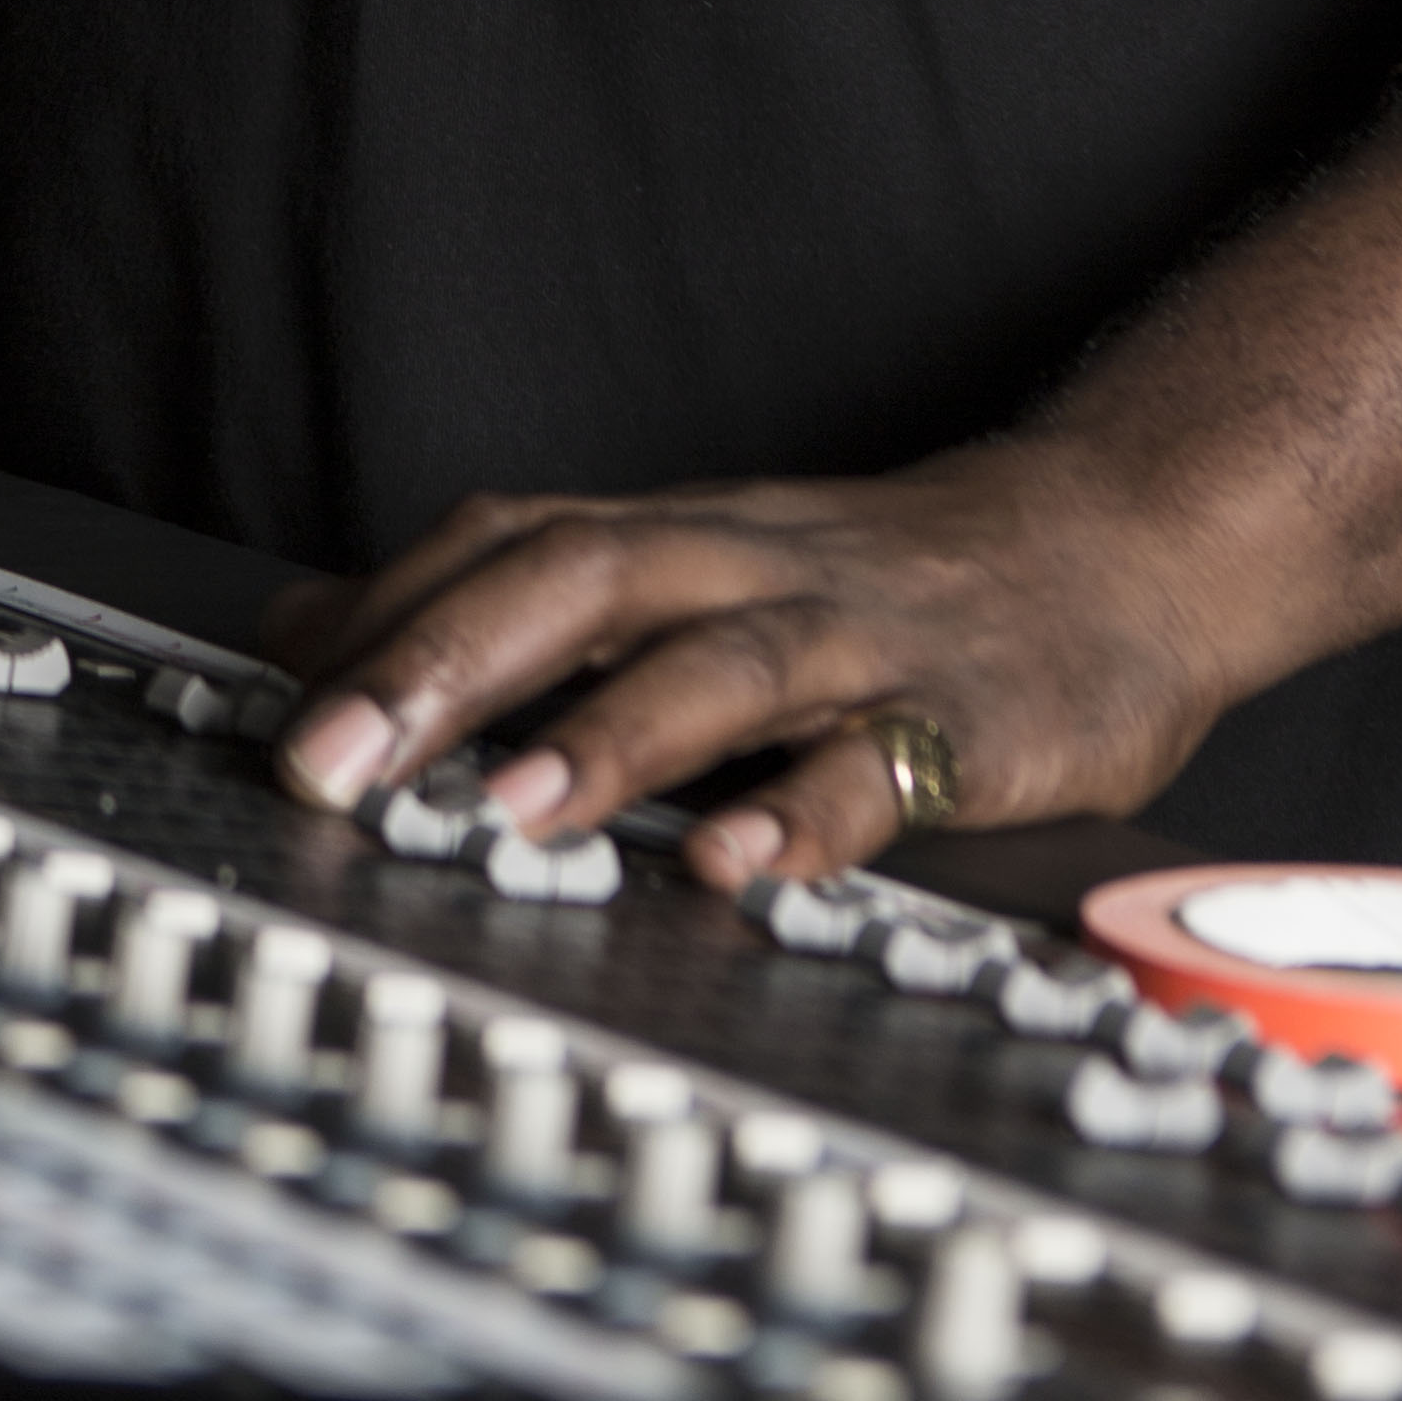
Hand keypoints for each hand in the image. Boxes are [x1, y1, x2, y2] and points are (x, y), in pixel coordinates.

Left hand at [261, 436, 1238, 891]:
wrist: (1122, 543)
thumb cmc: (875, 578)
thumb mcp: (686, 565)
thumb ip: (509, 598)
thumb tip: (302, 632)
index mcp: (676, 538)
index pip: (505, 544)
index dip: (388, 617)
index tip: (279, 709)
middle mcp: (749, 570)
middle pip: (581, 579)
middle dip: (447, 665)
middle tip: (338, 760)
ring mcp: (861, 642)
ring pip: (724, 662)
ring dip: (611, 733)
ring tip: (513, 808)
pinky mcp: (970, 723)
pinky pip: (885, 766)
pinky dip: (810, 810)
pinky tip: (743, 862)